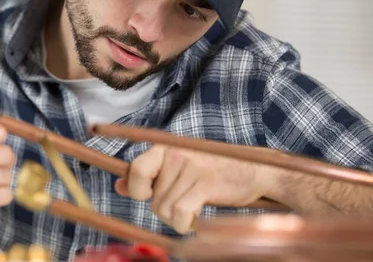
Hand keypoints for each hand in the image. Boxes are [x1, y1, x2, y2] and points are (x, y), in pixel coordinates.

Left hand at [115, 145, 277, 233]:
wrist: (254, 169)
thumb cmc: (212, 170)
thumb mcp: (177, 167)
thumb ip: (148, 176)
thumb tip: (118, 185)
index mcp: (165, 148)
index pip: (135, 171)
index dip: (138, 190)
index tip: (150, 195)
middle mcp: (175, 154)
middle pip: (153, 199)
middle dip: (166, 209)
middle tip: (186, 202)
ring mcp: (190, 168)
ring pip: (166, 210)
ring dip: (178, 218)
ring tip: (194, 207)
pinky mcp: (205, 184)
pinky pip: (181, 215)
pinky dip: (186, 224)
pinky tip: (197, 218)